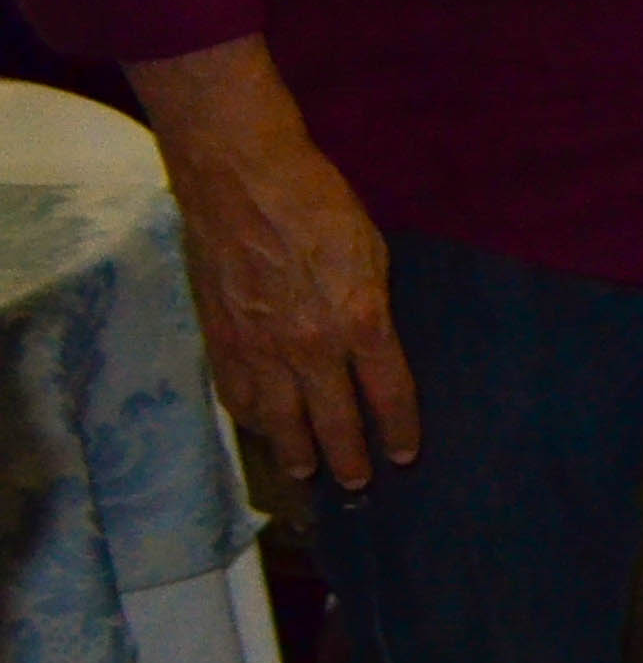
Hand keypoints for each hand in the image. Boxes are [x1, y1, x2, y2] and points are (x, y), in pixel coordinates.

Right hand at [135, 42, 419, 488]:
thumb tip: (372, 343)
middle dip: (348, 457)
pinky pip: (237, 397)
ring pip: (279, 421)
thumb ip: (373, 304)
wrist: (243, 180)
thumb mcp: (372, 250)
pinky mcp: (220, 341)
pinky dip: (252, 421)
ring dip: (295, 451)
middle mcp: (310, 347)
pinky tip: (261, 431)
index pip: (388, 393)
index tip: (403, 453)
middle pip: (333, 421)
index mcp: (360, 321)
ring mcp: (260, 349)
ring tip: (305, 471)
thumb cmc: (319, 203)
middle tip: (357, 482)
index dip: (397, 428)